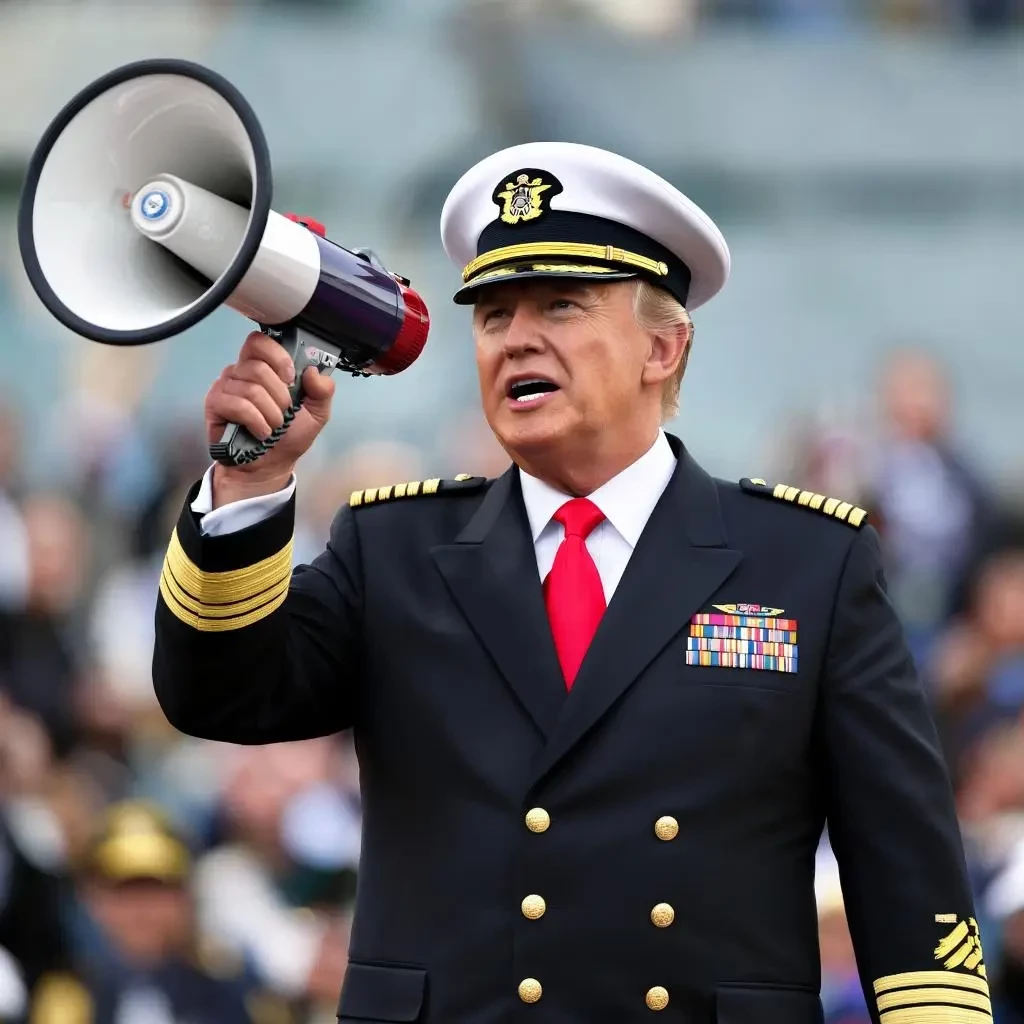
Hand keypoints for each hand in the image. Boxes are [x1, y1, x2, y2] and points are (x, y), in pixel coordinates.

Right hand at [205, 331, 335, 503]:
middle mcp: (241, 372)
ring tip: (274, 426)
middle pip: (258, 366)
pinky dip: (256, 421)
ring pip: (250, 388)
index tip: (290, 378)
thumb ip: (323, 391)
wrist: (270, 465)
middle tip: (284, 413)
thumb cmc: (289, 436)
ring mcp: (226, 386)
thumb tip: (314, 372)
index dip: (277, 356)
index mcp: (264, 367)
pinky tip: (261, 432)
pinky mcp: (215, 404)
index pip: (261, 342)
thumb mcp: (317, 413)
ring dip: (270, 413)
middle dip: (279, 395)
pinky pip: (238, 404)